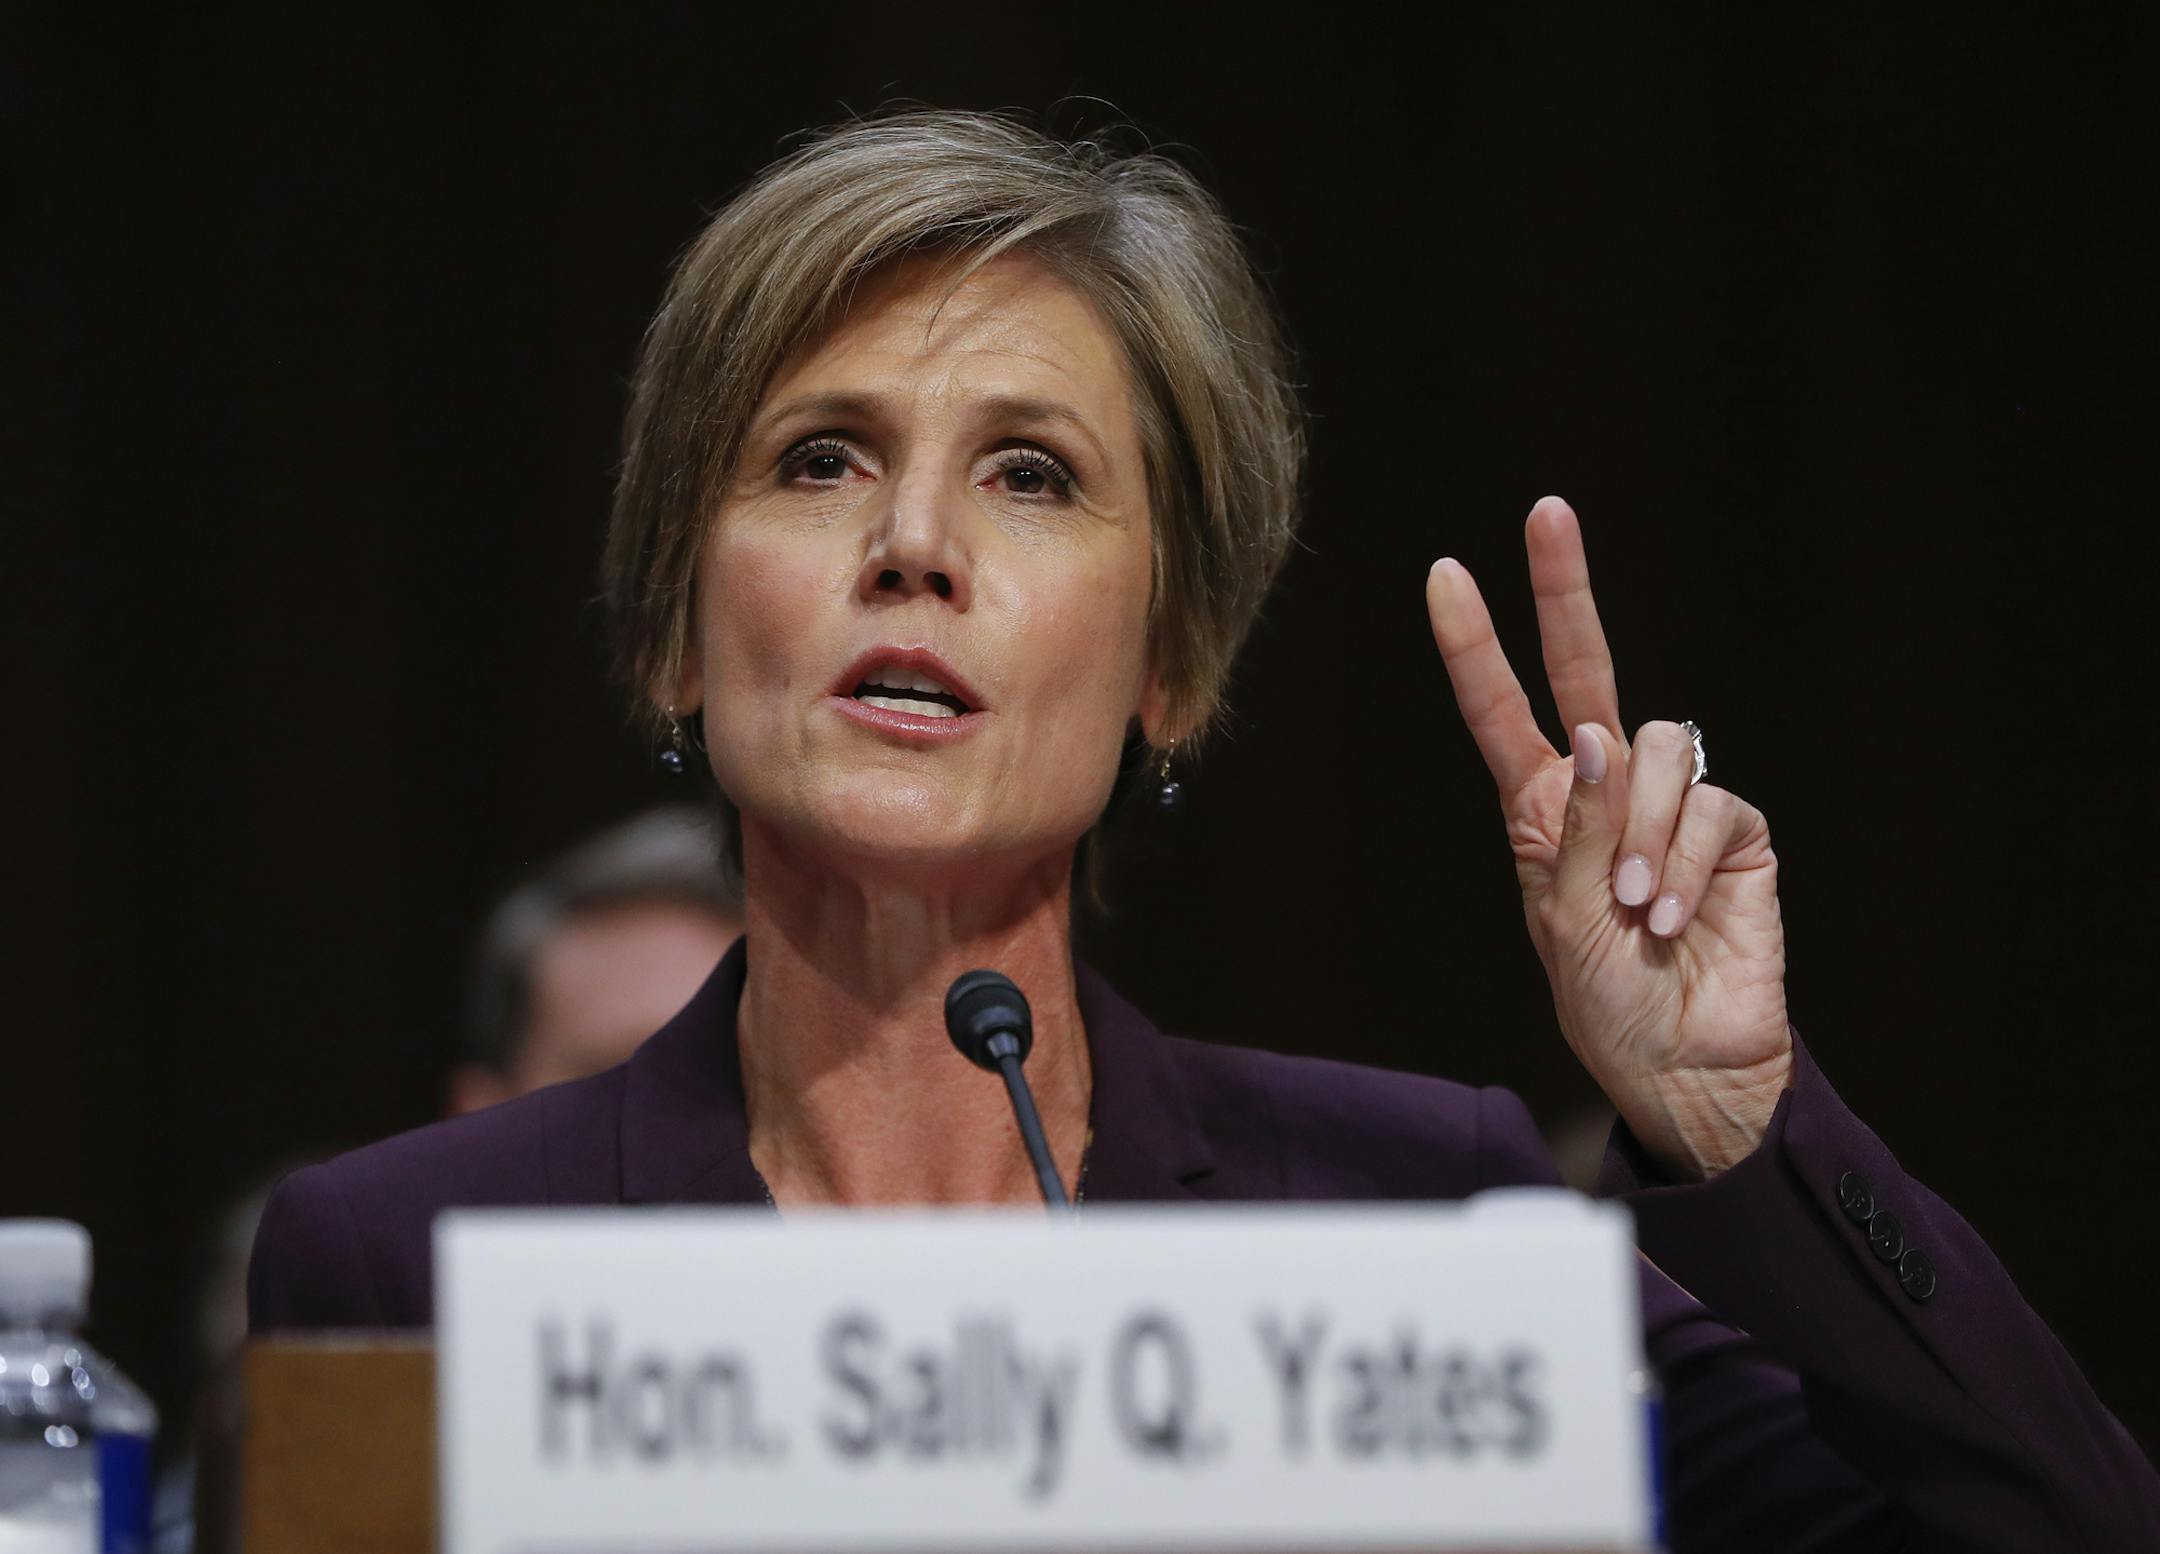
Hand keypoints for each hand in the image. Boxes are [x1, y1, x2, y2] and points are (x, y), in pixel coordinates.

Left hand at [1424, 496, 1791, 1178]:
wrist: (1685, 1069)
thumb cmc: (1609, 1004)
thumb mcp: (1564, 922)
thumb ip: (1580, 829)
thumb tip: (1604, 736)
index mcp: (1544, 810)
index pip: (1503, 712)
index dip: (1475, 646)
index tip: (1445, 575)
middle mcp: (1607, 792)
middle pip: (1588, 670)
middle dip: (1566, 591)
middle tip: (1547, 513)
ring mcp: (1672, 807)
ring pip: (1657, 750)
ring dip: (1639, 831)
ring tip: (1633, 908)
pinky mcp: (1736, 833)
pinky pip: (1710, 807)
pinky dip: (1684, 864)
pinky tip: (1673, 920)